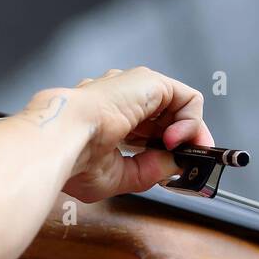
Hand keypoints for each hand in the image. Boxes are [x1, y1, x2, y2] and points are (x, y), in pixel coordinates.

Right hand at [28, 66, 213, 202]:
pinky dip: (192, 122)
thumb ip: (148, 170)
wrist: (65, 137)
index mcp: (106, 119)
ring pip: (177, 108)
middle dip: (181, 144)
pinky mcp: (150, 82)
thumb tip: (173, 165)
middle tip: (188, 165)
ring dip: (188, 135)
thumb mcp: (117, 176)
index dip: (164, 150)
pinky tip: (178, 140)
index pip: (147, 132)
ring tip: (182, 155)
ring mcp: (135, 88)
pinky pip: (187, 99)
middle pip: (165, 119)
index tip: (174, 169)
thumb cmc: (74, 157)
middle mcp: (121, 100)